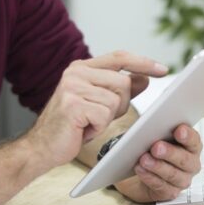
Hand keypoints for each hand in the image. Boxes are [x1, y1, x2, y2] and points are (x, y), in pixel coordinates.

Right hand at [26, 51, 167, 168]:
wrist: (41, 147)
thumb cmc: (71, 127)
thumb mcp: (100, 104)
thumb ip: (121, 90)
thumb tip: (144, 78)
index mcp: (82, 68)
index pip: (119, 57)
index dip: (142, 63)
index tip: (162, 69)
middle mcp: (76, 72)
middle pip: (123, 82)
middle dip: (121, 104)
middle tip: (100, 117)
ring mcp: (72, 87)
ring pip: (116, 100)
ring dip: (107, 118)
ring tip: (88, 124)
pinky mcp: (73, 104)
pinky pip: (105, 115)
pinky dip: (98, 128)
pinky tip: (83, 130)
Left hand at [115, 124, 202, 202]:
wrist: (140, 172)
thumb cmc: (151, 149)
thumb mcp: (155, 136)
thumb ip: (157, 130)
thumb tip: (149, 125)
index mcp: (192, 147)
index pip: (194, 140)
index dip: (187, 136)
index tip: (178, 130)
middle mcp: (191, 164)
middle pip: (185, 159)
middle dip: (170, 153)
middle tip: (156, 147)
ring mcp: (182, 180)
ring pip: (173, 174)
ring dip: (157, 166)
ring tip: (144, 159)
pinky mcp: (170, 192)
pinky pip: (161, 186)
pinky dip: (149, 177)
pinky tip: (140, 169)